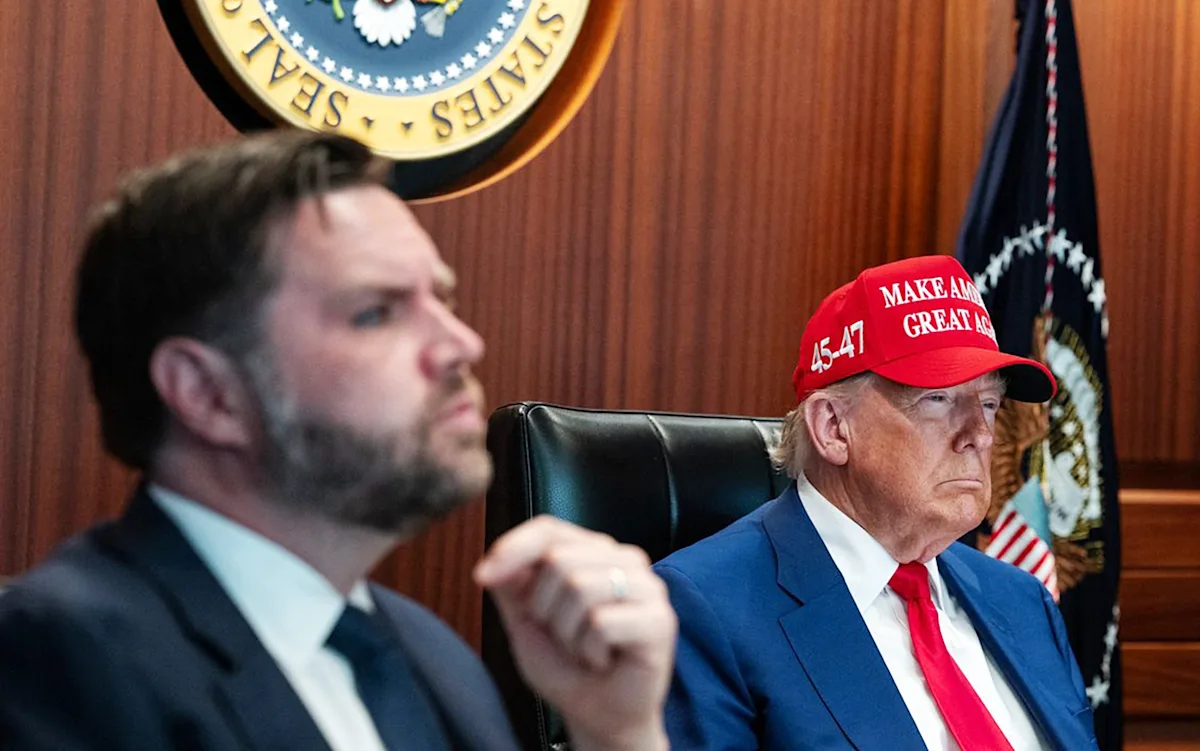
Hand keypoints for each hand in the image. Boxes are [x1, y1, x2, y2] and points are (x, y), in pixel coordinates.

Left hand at [474, 516, 675, 750]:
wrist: (596, 714)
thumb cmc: (566, 665)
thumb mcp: (526, 619)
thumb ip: (512, 583)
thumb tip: (494, 559)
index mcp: (594, 551)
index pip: (549, 529)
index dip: (512, 548)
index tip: (482, 577)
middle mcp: (625, 560)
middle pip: (559, 559)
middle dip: (544, 608)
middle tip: (564, 636)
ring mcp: (648, 587)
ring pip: (580, 588)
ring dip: (568, 633)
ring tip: (584, 648)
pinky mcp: (660, 620)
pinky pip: (602, 622)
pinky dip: (590, 650)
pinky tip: (603, 660)